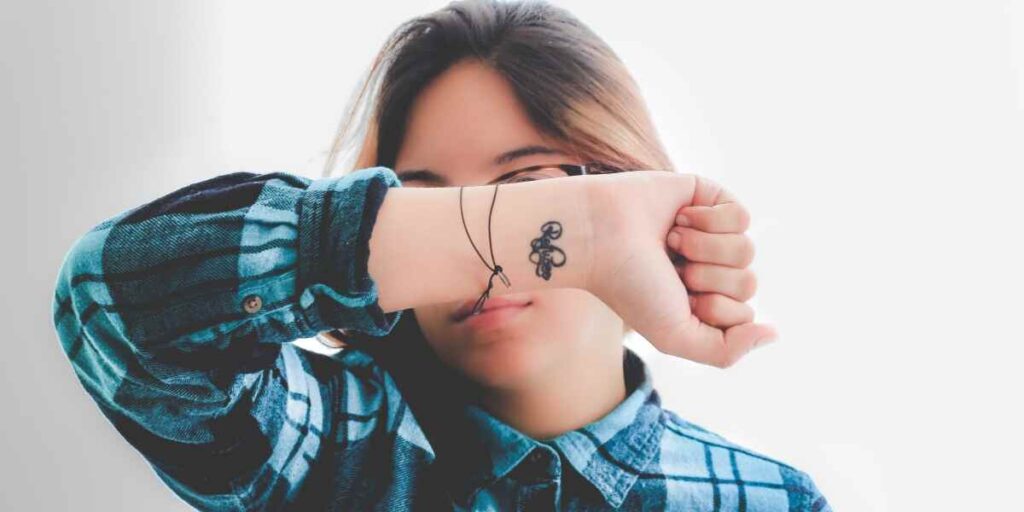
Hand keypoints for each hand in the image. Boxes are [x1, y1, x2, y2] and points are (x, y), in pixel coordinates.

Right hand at [583, 171, 775, 367]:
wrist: (600, 235)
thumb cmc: (629, 287)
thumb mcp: (674, 336)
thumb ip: (725, 351)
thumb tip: (772, 334)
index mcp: (701, 300)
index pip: (743, 314)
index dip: (711, 308)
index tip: (672, 297)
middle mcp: (708, 268)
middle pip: (747, 283)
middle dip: (706, 278)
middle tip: (669, 268)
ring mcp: (711, 233)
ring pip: (746, 250)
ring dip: (704, 248)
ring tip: (671, 241)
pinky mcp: (709, 198)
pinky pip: (741, 217)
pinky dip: (709, 220)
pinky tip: (679, 218)